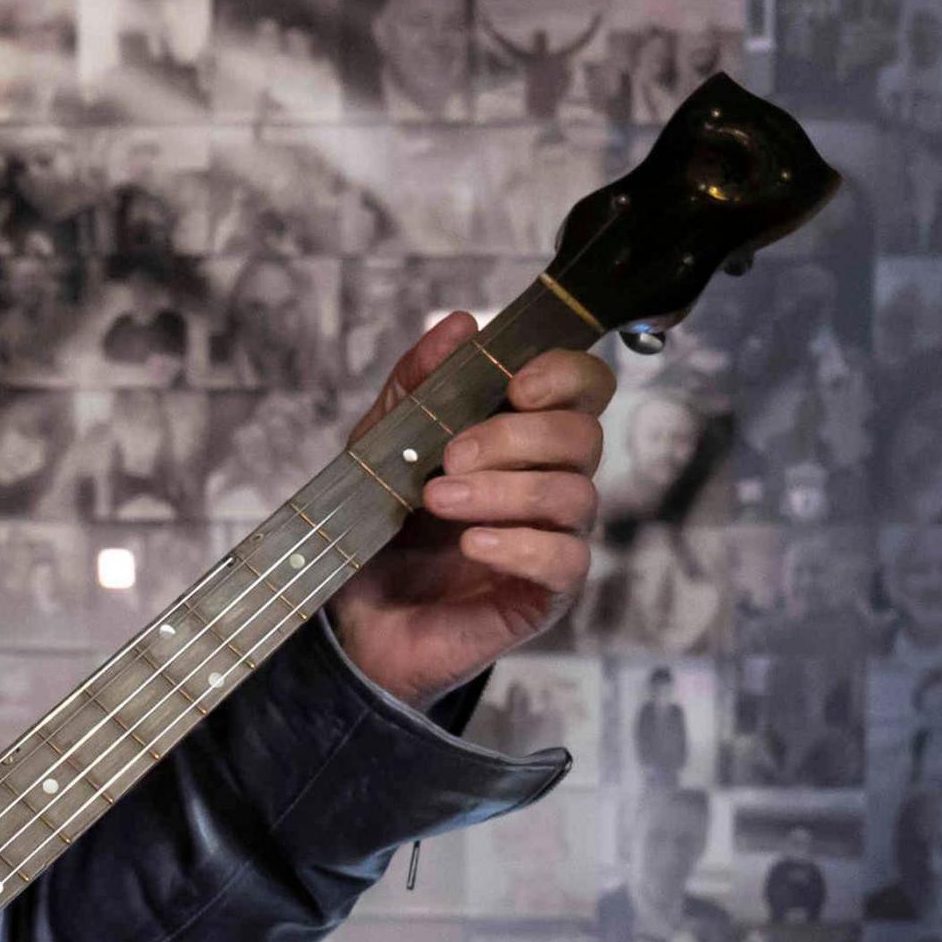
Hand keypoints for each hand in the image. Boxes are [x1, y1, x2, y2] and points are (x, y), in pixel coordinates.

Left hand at [325, 313, 616, 704]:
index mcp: (524, 436)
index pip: (585, 388)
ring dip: (503, 490)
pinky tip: (472, 545)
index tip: (514, 385)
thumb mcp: (383, 443)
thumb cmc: (381, 526)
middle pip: (583, 435)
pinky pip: (566, 560)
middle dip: (515, 437)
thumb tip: (460, 323)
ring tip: (439, 500)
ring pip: (575, 494)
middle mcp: (551, 481)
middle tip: (450, 457)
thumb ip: (418, 383)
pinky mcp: (546, 593)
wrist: (355, 618)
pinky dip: (519, 545)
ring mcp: (554, 538)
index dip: (565, 375)